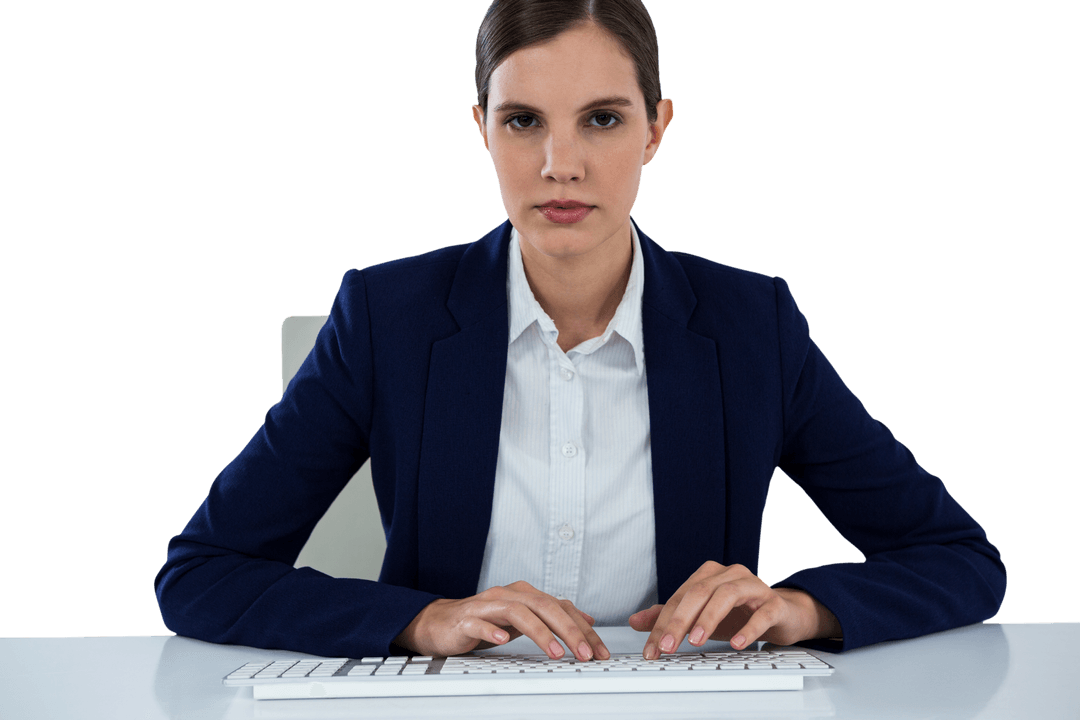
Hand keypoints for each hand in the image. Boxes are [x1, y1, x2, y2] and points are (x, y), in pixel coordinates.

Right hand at [394, 581, 609, 660]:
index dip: (583, 628)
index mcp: (524, 595)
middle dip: (568, 631)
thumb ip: (552, 616)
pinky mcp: (465, 620)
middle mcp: (508, 595)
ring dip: (539, 632)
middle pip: (544, 606)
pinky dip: (492, 631)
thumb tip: (586, 620)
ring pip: (517, 612)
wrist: (441, 623)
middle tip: (585, 654)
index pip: (560, 607)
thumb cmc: (484, 620)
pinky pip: (480, 623)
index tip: (599, 650)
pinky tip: (503, 641)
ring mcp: (486, 606)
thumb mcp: (523, 618)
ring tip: (555, 652)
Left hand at [628, 561, 838, 658]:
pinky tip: (736, 642)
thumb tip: (634, 621)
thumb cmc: (739, 614)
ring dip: (709, 618)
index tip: (653, 648)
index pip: (680, 597)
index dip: (663, 623)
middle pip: (699, 592)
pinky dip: (748, 627)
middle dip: (679, 621)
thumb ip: (669, 617)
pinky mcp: (774, 603)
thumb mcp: (700, 618)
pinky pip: (761, 612)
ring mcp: (754, 586)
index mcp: (709, 575)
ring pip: (727, 594)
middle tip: (667, 647)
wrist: (782, 615)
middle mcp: (729, 575)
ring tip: (696, 641)